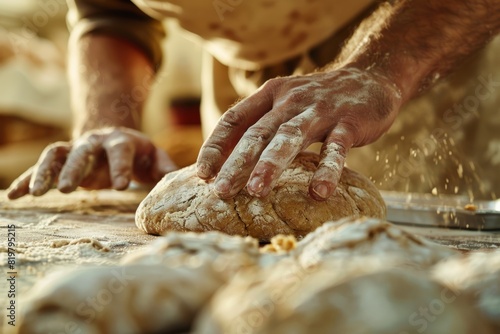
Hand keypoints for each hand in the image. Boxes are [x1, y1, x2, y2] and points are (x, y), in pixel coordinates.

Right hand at [7, 127, 176, 198]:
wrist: (114, 138)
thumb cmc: (138, 153)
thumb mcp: (155, 156)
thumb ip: (164, 167)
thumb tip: (177, 179)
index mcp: (121, 141)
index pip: (120, 151)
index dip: (120, 166)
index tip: (120, 186)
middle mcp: (95, 142)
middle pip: (82, 151)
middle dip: (73, 169)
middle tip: (65, 189)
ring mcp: (75, 149)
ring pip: (56, 155)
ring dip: (44, 172)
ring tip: (35, 194)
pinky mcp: (62, 159)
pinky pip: (41, 167)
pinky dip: (27, 180)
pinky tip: (13, 196)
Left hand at [196, 66, 402, 200]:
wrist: (371, 77)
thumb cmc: (319, 101)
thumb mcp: (286, 104)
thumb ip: (262, 125)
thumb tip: (227, 160)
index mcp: (271, 95)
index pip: (235, 119)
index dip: (215, 145)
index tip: (201, 173)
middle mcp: (290, 100)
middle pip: (258, 133)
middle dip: (236, 163)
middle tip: (220, 192)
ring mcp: (320, 110)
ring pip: (290, 137)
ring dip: (271, 164)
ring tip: (256, 191)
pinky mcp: (349, 122)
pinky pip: (336, 148)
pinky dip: (327, 170)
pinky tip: (319, 193)